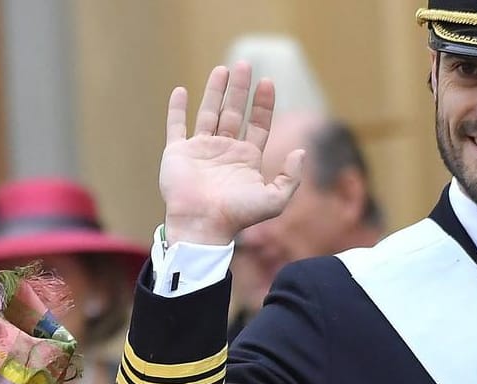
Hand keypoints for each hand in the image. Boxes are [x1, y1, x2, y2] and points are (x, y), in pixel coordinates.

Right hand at [161, 62, 304, 245]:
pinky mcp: (177, 153)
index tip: (267, 82)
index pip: (257, 124)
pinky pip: (176, 126)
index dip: (263, 104)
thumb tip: (300, 151)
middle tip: (244, 64)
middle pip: (233, 112)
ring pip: (208, 113)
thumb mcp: (274, 200)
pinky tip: (181, 91)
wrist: (203, 225)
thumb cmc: (237, 216)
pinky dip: (177, 109)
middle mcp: (224, 151)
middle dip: (240, 89)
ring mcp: (200, 151)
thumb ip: (291, 177)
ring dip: (215, 91)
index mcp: (245, 159)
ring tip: (222, 69)